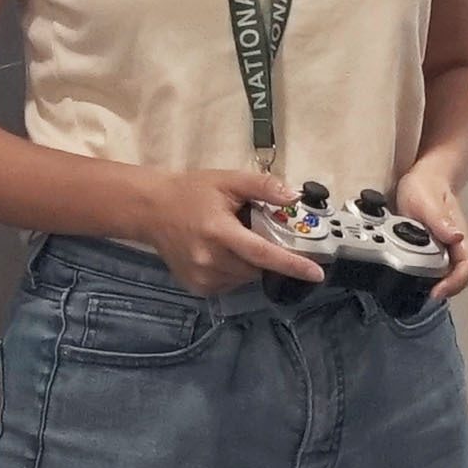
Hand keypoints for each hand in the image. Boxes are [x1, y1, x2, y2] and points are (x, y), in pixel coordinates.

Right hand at [133, 166, 327, 296]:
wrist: (150, 209)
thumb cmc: (190, 192)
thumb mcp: (227, 180)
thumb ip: (262, 187)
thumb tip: (294, 197)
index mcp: (219, 233)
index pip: (263, 254)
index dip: (292, 264)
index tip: (316, 272)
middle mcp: (210, 260)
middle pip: (257, 267)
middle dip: (266, 254)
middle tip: (256, 232)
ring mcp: (202, 277)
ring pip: (245, 278)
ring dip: (249, 263)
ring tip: (232, 240)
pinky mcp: (196, 287)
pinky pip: (229, 284)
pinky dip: (234, 271)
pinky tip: (221, 253)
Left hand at [393, 163, 467, 303]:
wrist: (425, 177)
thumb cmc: (425, 186)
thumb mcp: (425, 201)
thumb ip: (439, 220)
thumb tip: (456, 237)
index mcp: (459, 236)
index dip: (455, 283)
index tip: (436, 291)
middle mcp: (457, 245)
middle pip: (461, 277)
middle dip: (446, 290)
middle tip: (424, 295)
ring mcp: (448, 248)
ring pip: (451, 275)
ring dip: (438, 285)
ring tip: (417, 289)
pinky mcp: (437, 250)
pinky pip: (439, 270)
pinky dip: (429, 278)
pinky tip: (414, 277)